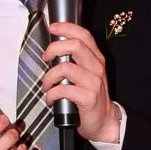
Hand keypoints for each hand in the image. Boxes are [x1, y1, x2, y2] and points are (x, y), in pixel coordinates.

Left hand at [44, 22, 120, 144]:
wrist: (103, 121)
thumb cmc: (89, 97)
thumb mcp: (86, 75)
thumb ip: (74, 61)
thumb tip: (53, 51)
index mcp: (96, 59)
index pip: (84, 35)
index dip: (67, 28)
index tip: (52, 28)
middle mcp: (97, 68)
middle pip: (75, 46)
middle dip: (54, 49)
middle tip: (46, 58)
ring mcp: (94, 82)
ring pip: (65, 68)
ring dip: (49, 77)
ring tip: (47, 86)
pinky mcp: (89, 97)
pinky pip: (63, 89)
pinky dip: (51, 94)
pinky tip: (51, 99)